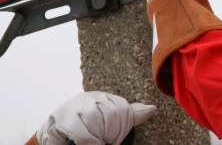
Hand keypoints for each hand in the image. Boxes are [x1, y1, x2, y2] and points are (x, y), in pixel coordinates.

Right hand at [36, 91, 155, 144]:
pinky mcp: (59, 121)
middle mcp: (87, 98)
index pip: (122, 108)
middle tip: (106, 140)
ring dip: (99, 138)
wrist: (53, 135)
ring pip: (96, 121)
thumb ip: (128, 115)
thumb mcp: (109, 120)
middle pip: (112, 114)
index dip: (121, 128)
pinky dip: (89, 142)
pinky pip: (81, 132)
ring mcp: (72, 108)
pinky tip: (90, 144)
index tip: (115, 138)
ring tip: (97, 142)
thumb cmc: (84, 129)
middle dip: (111, 133)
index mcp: (101, 97)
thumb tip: (153, 108)